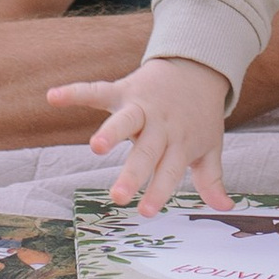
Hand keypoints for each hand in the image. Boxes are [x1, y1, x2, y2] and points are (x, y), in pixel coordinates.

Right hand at [46, 54, 231, 213]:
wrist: (198, 66)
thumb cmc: (199, 115)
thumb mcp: (210, 145)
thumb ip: (211, 178)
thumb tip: (225, 207)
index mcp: (179, 142)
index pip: (169, 170)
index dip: (159, 191)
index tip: (146, 212)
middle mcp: (160, 126)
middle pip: (145, 152)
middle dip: (132, 173)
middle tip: (117, 196)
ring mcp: (141, 106)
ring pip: (126, 120)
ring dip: (111, 131)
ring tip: (96, 146)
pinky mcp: (124, 88)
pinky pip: (97, 90)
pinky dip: (75, 92)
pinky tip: (52, 97)